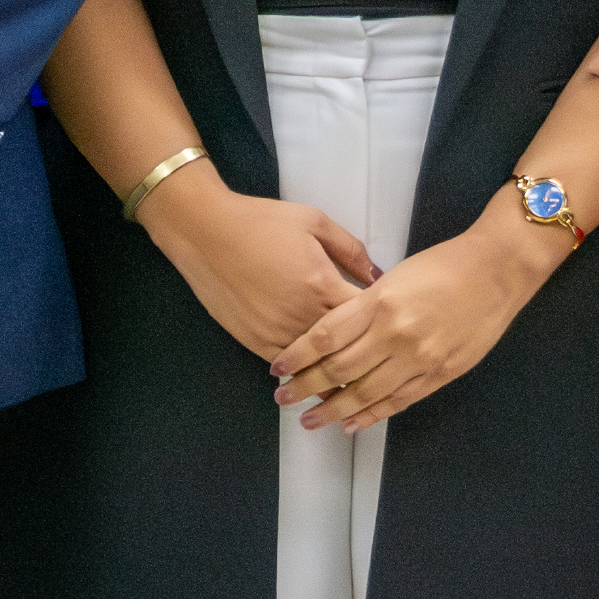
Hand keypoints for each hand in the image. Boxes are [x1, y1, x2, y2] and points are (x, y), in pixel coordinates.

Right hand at [136, 163, 379, 361]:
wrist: (206, 232)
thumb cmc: (261, 221)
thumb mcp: (313, 221)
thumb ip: (350, 249)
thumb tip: (378, 276)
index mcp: (322, 283)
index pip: (367, 315)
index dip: (382, 321)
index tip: (392, 324)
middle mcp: (303, 315)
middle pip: (347, 346)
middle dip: (366, 351)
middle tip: (384, 359)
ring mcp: (278, 333)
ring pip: (320, 364)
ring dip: (339, 369)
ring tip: (359, 377)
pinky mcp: (256, 342)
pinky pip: (291, 368)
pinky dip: (307, 372)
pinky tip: (319, 376)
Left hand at [268, 233, 537, 434]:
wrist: (496, 271)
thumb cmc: (444, 265)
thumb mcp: (395, 276)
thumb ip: (364, 306)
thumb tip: (332, 334)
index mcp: (380, 302)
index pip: (325, 336)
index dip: (297, 356)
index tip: (277, 368)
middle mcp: (396, 333)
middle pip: (339, 369)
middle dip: (305, 387)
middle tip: (283, 397)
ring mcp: (419, 358)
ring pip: (365, 393)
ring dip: (333, 410)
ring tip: (309, 419)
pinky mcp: (439, 374)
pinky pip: (398, 402)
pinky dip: (371, 415)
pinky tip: (351, 423)